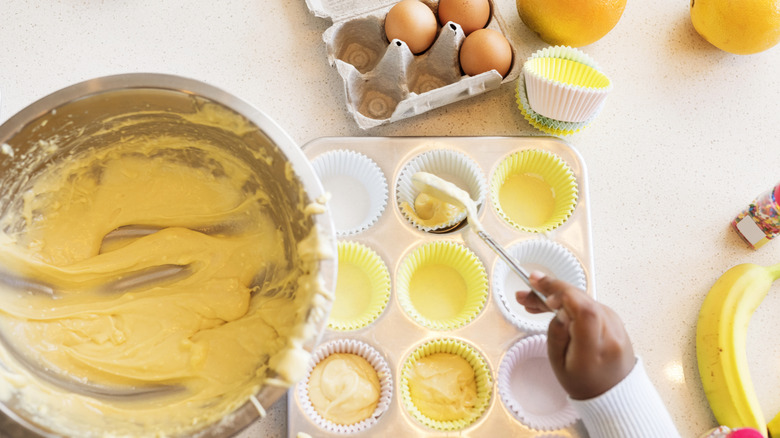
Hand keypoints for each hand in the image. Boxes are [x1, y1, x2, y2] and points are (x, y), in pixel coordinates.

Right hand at [515, 272, 634, 399]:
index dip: (563, 296)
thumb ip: (556, 334)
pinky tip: (549, 304)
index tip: (543, 293)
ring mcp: (615, 323)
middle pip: (580, 299)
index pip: (584, 310)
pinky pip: (587, 303)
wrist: (612, 391)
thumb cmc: (584, 382)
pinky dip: (568, 301)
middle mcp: (610, 331)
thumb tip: (558, 308)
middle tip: (525, 293)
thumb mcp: (559, 364)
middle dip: (550, 290)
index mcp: (595, 347)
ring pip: (581, 299)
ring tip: (530, 300)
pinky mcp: (613, 318)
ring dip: (556, 295)